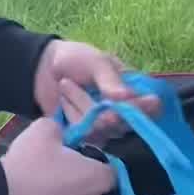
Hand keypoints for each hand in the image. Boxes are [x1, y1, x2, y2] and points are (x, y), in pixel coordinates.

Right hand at [0, 116, 114, 194]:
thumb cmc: (28, 163)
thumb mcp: (43, 129)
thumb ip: (60, 128)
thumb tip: (61, 134)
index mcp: (96, 178)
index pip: (110, 172)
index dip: (94, 164)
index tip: (76, 159)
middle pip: (94, 192)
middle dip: (81, 184)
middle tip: (57, 173)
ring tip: (43, 192)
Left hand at [34, 38, 161, 140]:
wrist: (43, 69)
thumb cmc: (76, 59)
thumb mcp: (95, 62)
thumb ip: (110, 80)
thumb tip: (126, 97)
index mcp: (133, 90)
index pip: (151, 108)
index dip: (144, 109)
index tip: (130, 100)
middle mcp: (124, 112)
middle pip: (125, 123)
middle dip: (104, 108)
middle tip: (87, 91)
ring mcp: (105, 126)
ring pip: (101, 128)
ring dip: (79, 103)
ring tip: (66, 84)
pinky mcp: (87, 135)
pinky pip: (82, 133)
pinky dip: (70, 113)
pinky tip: (63, 100)